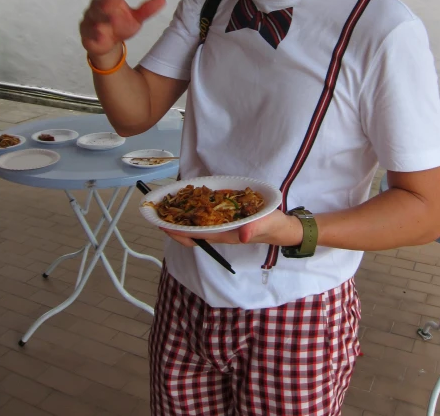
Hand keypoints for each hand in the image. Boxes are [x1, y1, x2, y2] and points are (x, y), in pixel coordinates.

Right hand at [80, 0, 165, 59]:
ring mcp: (91, 18)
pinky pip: (89, 32)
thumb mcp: (136, 19)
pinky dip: (94, 34)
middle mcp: (99, 5)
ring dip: (103, 15)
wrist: (103, 44)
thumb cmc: (118, 25)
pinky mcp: (86, 32)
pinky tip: (100, 35)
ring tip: (112, 16)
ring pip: (96, 15)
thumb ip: (146, 10)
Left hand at [164, 209, 302, 247]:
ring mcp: (222, 226)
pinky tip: (188, 203)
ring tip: (168, 210)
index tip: (165, 226)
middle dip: (175, 227)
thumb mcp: (266, 224)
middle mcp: (221, 231)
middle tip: (158, 217)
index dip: (180, 231)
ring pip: (198, 226)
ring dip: (183, 220)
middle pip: (193, 232)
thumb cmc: (272, 226)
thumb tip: (243, 235)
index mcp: (226, 234)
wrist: (281, 227)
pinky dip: (195, 212)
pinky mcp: (226, 219)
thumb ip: (255, 228)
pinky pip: (206, 217)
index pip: (198, 235)